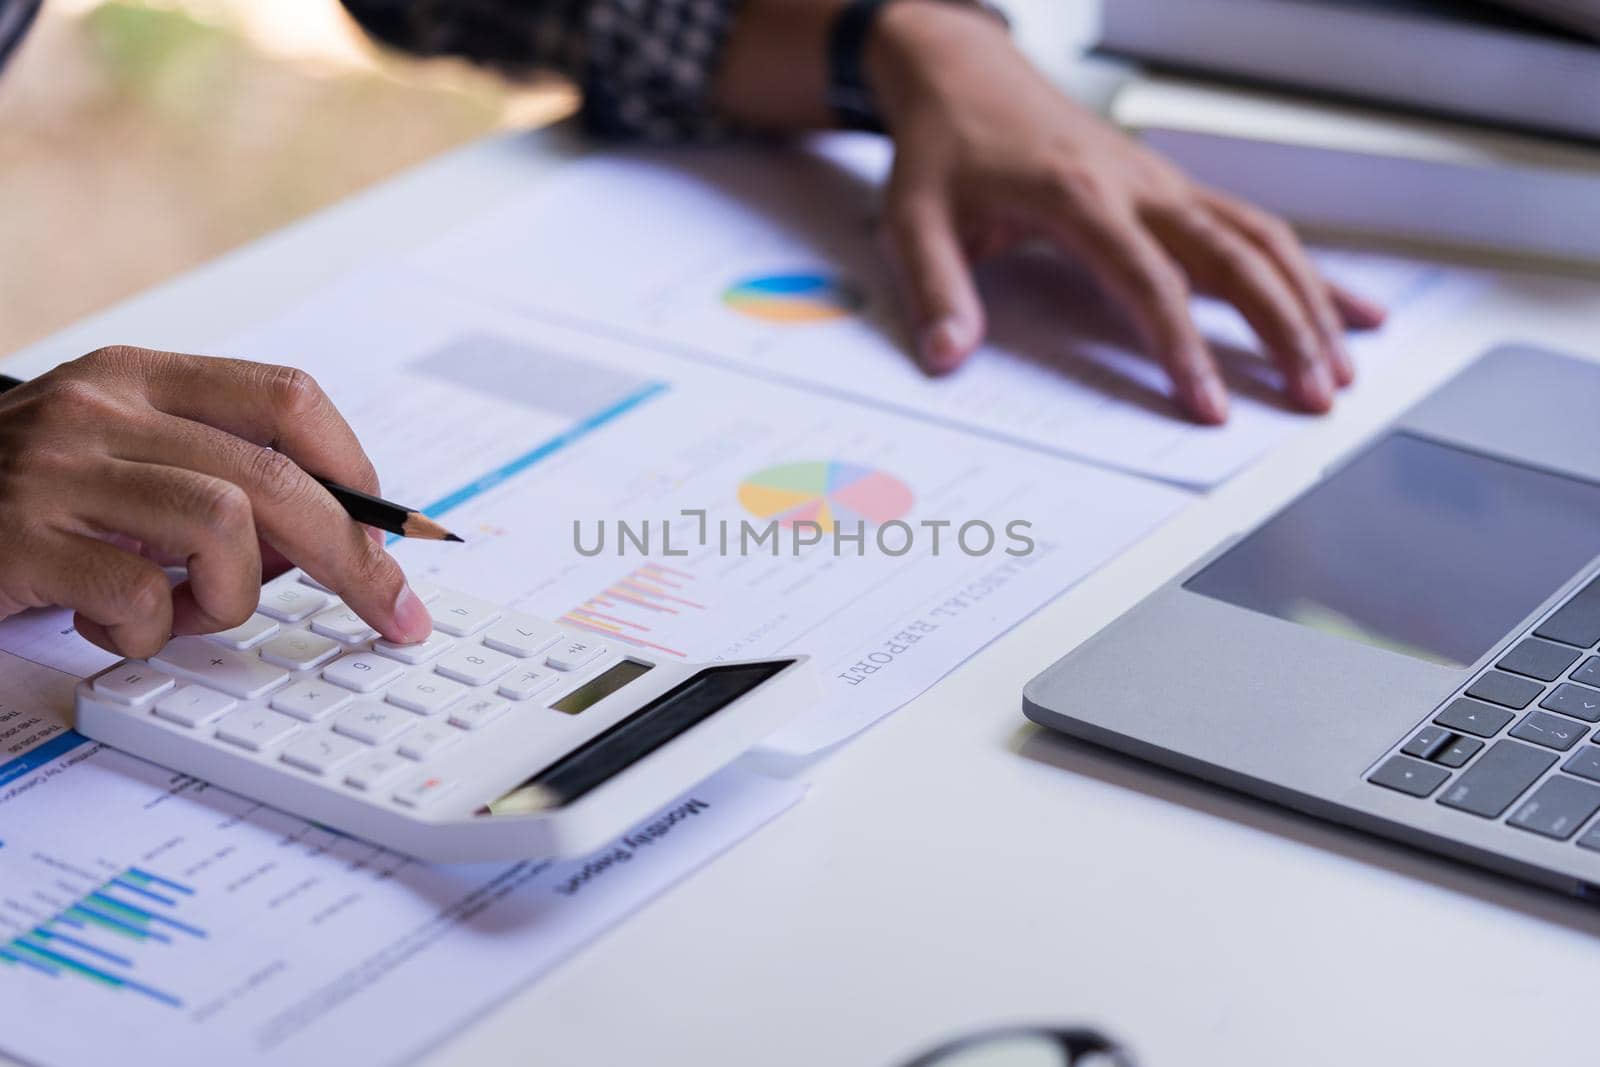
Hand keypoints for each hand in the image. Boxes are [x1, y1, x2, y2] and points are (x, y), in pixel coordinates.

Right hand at [0, 347, 432, 656]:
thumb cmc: (13, 502)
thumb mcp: (114, 465)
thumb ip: (208, 481)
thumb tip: (328, 543)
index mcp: (134, 377)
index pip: (286, 397)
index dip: (355, 467)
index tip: (393, 528)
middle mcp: (99, 408)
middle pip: (276, 477)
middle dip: (354, 558)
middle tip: (393, 612)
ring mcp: (55, 471)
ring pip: (225, 528)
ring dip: (232, 595)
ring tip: (184, 613)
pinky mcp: (17, 539)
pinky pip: (140, 596)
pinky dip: (151, 631)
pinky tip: (114, 626)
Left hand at [866, 3, 1386, 422]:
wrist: (964, 76)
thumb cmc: (944, 150)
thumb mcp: (913, 217)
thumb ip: (935, 288)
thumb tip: (948, 357)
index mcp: (1078, 196)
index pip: (1148, 282)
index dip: (1183, 348)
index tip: (1208, 406)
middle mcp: (1139, 185)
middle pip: (1234, 257)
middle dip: (1283, 328)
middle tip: (1315, 397)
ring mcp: (1165, 184)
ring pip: (1261, 240)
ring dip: (1309, 303)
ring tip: (1343, 371)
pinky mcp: (1174, 188)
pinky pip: (1254, 228)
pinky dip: (1305, 271)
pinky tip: (1347, 309)